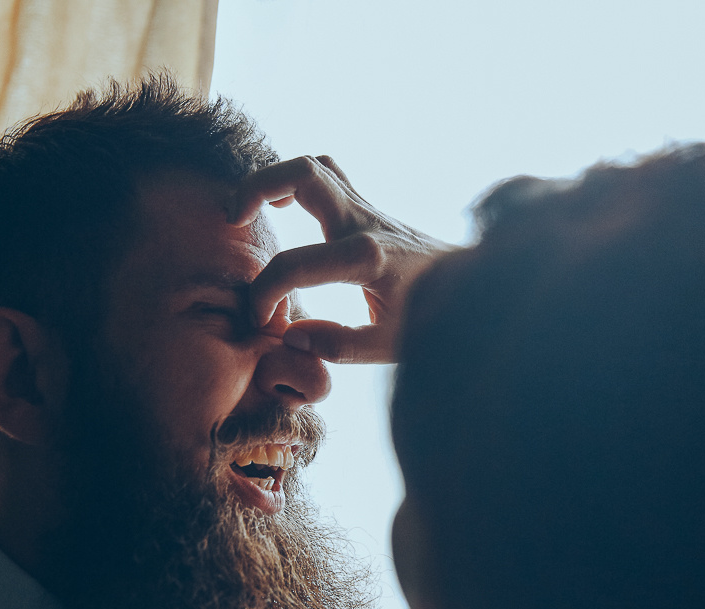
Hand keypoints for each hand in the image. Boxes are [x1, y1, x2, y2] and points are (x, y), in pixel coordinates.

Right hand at [230, 155, 450, 363]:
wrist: (471, 288)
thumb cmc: (431, 318)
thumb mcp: (390, 346)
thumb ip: (339, 347)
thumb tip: (292, 339)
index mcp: (368, 259)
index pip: (296, 265)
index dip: (264, 292)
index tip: (260, 318)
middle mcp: (365, 223)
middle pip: (303, 173)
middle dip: (256, 188)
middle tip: (233, 220)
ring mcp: (367, 208)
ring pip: (313, 165)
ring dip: (272, 177)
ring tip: (248, 211)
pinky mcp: (366, 207)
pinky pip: (325, 174)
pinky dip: (295, 181)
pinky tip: (280, 208)